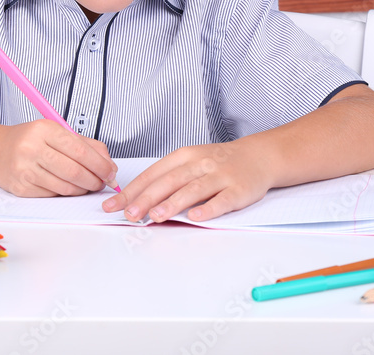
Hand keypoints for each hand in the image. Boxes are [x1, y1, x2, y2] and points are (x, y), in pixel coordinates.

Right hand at [0, 119, 117, 197]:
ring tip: (89, 185)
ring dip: (83, 189)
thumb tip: (110, 165)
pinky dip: (67, 193)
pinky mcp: (21, 188)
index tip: (111, 172)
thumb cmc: (32, 141)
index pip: (80, 150)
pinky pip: (53, 195)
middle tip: (103, 182)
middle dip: (95, 180)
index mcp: (43, 129)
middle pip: (74, 171)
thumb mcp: (56, 132)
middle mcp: (31, 148)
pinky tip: (71, 188)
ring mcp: (24, 170)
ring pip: (65, 187)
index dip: (100, 164)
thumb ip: (86, 144)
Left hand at [100, 140, 270, 222]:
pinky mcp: (239, 189)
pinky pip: (222, 200)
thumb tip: (137, 200)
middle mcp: (200, 164)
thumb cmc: (219, 162)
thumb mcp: (191, 162)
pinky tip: (196, 217)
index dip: (132, 191)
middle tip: (129, 214)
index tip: (114, 205)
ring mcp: (220, 176)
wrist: (259, 156)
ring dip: (173, 203)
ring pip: (193, 189)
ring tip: (155, 216)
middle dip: (147, 198)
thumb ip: (168, 179)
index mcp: (184, 156)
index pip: (153, 174)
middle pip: (169, 181)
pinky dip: (209, 208)